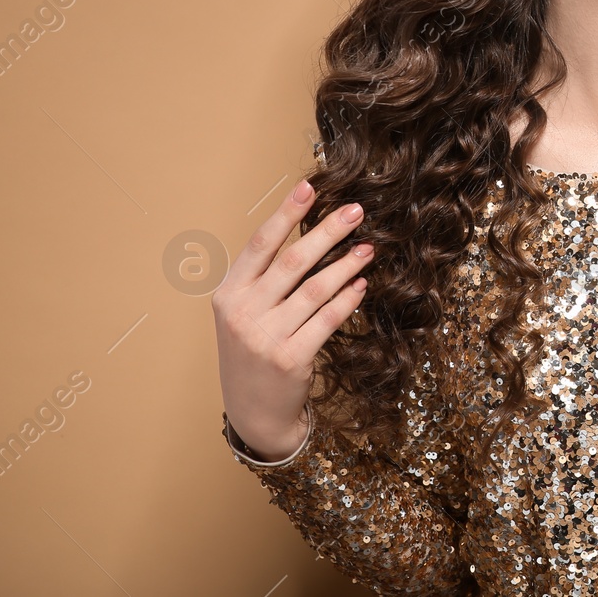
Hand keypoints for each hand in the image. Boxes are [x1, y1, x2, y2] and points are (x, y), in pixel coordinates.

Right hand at [211, 178, 374, 460]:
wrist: (253, 411)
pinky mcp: (290, 359)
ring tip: (369, 248)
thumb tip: (310, 235)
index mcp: (228, 294)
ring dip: (345, 265)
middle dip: (327, 231)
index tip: (309, 187)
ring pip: (314, 290)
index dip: (285, 213)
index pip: (259, 244)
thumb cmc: (254, 352)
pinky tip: (361, 285)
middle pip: (292, 261)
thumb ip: (264, 279)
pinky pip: (326, 320)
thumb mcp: (244, 314)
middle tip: (357, 210)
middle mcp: (242, 313)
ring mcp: (264, 338)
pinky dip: (347, 300)